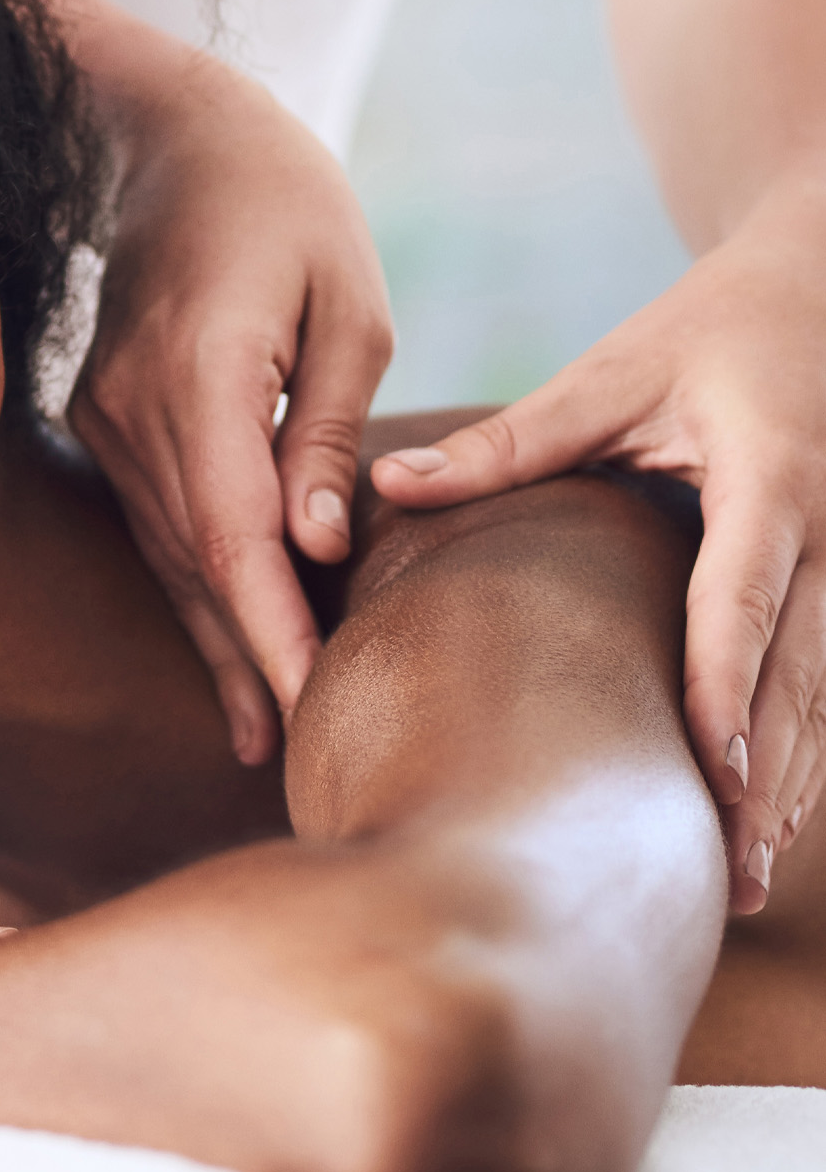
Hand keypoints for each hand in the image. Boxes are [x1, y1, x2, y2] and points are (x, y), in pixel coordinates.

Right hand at [68, 55, 392, 762]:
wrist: (169, 135)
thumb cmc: (286, 204)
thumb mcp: (347, 303)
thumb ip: (325, 429)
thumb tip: (314, 549)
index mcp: (199, 371)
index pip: (230, 534)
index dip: (267, 629)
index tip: (311, 701)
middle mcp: (131, 405)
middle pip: (191, 561)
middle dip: (246, 661)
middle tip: (300, 755)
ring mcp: (104, 413)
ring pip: (165, 550)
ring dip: (216, 637)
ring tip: (265, 731)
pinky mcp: (104, 414)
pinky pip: (154, 516)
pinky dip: (194, 582)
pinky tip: (225, 643)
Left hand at [370, 177, 825, 913]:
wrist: (821, 289)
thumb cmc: (707, 329)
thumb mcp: (612, 371)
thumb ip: (511, 440)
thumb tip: (390, 483)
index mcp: (765, 475)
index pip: (745, 594)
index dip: (727, 682)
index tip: (709, 765)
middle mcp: (823, 530)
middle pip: (800, 674)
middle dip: (767, 778)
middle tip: (725, 875)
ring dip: (790, 787)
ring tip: (740, 882)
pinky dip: (802, 754)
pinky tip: (766, 822)